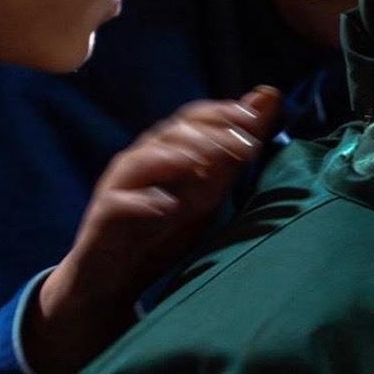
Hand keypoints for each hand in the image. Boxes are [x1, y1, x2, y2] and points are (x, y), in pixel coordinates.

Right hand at [26, 86, 280, 373]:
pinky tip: (167, 206)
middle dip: (211, 135)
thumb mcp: (211, 188)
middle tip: (246, 146)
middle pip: (171, 133)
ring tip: (207, 165)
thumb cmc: (166, 226)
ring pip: (142, 159)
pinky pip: (119, 204)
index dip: (224, 112)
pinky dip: (143, 202)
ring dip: (177, 157)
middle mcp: (141, 160)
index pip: (194, 117)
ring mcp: (120, 187)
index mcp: (167, 149)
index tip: (255, 119)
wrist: (117, 275)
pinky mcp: (104, 218)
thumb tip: (268, 98)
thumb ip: (236, 150)